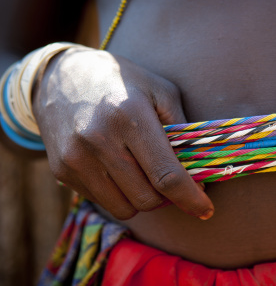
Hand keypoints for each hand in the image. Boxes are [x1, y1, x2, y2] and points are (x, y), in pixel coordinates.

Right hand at [33, 47, 213, 219]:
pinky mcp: (62, 171)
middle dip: (167, 197)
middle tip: (171, 180)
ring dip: (142, 199)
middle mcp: (99, 140)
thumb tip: (198, 172)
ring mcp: (76, 159)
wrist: (60, 76)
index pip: (166, 175)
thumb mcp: (161, 91)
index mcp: (129, 116)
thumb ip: (182, 129)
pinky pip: (102, 202)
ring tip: (144, 173)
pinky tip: (119, 169)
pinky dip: (119, 194)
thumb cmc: (122, 81)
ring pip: (124, 208)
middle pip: (147, 198)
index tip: (206, 210)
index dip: (191, 198)